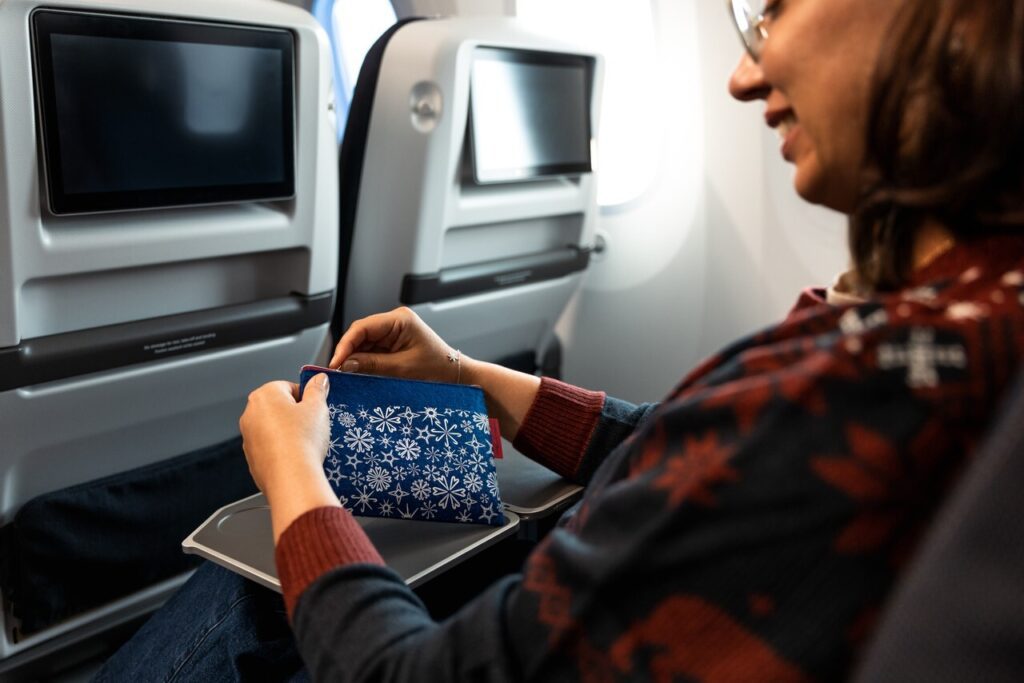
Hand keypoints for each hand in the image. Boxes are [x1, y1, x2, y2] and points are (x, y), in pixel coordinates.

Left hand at [239, 374, 339, 541]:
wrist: (291, 477)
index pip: (288, 386)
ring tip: (305, 442)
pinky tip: (296, 455)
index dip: (306, 397)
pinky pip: (270, 447)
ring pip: (273, 427)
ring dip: (288, 431)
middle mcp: (251, 413)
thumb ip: (317, 389)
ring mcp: (248, 436)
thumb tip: (319, 379)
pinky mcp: (252, 457)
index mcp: (265, 395)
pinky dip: (281, 448)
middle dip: (295, 414)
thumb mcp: (317, 408)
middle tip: (312, 425)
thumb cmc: (302, 440)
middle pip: (279, 406)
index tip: (316, 407)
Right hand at [329, 307, 458, 382]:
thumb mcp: (402, 369)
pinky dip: (364, 362)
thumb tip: (346, 364)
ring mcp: (394, 332)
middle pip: (360, 334)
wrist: (456, 376)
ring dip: (355, 359)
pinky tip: (359, 374)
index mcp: (400, 319)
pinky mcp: (393, 344)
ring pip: (364, 344)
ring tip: (347, 376)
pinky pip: (372, 351)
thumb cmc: (438, 369)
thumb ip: (372, 365)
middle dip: (348, 353)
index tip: (336, 363)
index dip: (345, 345)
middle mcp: (395, 321)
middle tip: (338, 373)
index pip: (362, 327)